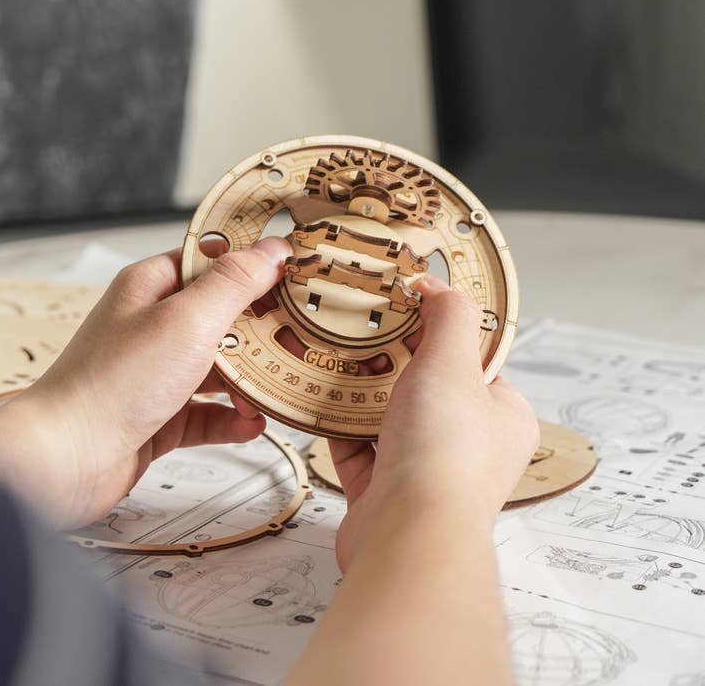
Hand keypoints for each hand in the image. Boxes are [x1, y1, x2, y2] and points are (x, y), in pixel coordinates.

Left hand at [0, 237, 289, 527]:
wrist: (63, 461)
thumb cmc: (111, 384)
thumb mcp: (186, 320)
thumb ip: (234, 283)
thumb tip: (272, 251)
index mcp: (153, 288)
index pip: (213, 261)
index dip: (254, 264)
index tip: (295, 273)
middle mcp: (154, 326)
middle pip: (222, 316)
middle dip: (261, 328)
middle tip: (298, 335)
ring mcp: (157, 373)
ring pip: (219, 366)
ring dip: (252, 378)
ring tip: (280, 384)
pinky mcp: (160, 415)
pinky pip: (208, 412)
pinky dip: (233, 417)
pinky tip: (253, 422)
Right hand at [329, 275, 538, 571]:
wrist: (408, 538)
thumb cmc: (444, 456)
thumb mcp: (453, 364)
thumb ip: (450, 317)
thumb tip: (437, 285)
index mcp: (504, 418)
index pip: (476, 361)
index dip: (443, 331)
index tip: (410, 307)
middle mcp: (469, 448)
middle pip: (427, 388)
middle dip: (394, 360)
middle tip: (365, 328)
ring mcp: (426, 472)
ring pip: (389, 419)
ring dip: (362, 393)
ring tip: (336, 356)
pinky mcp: (384, 494)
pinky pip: (359, 450)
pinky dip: (340, 428)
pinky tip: (320, 403)